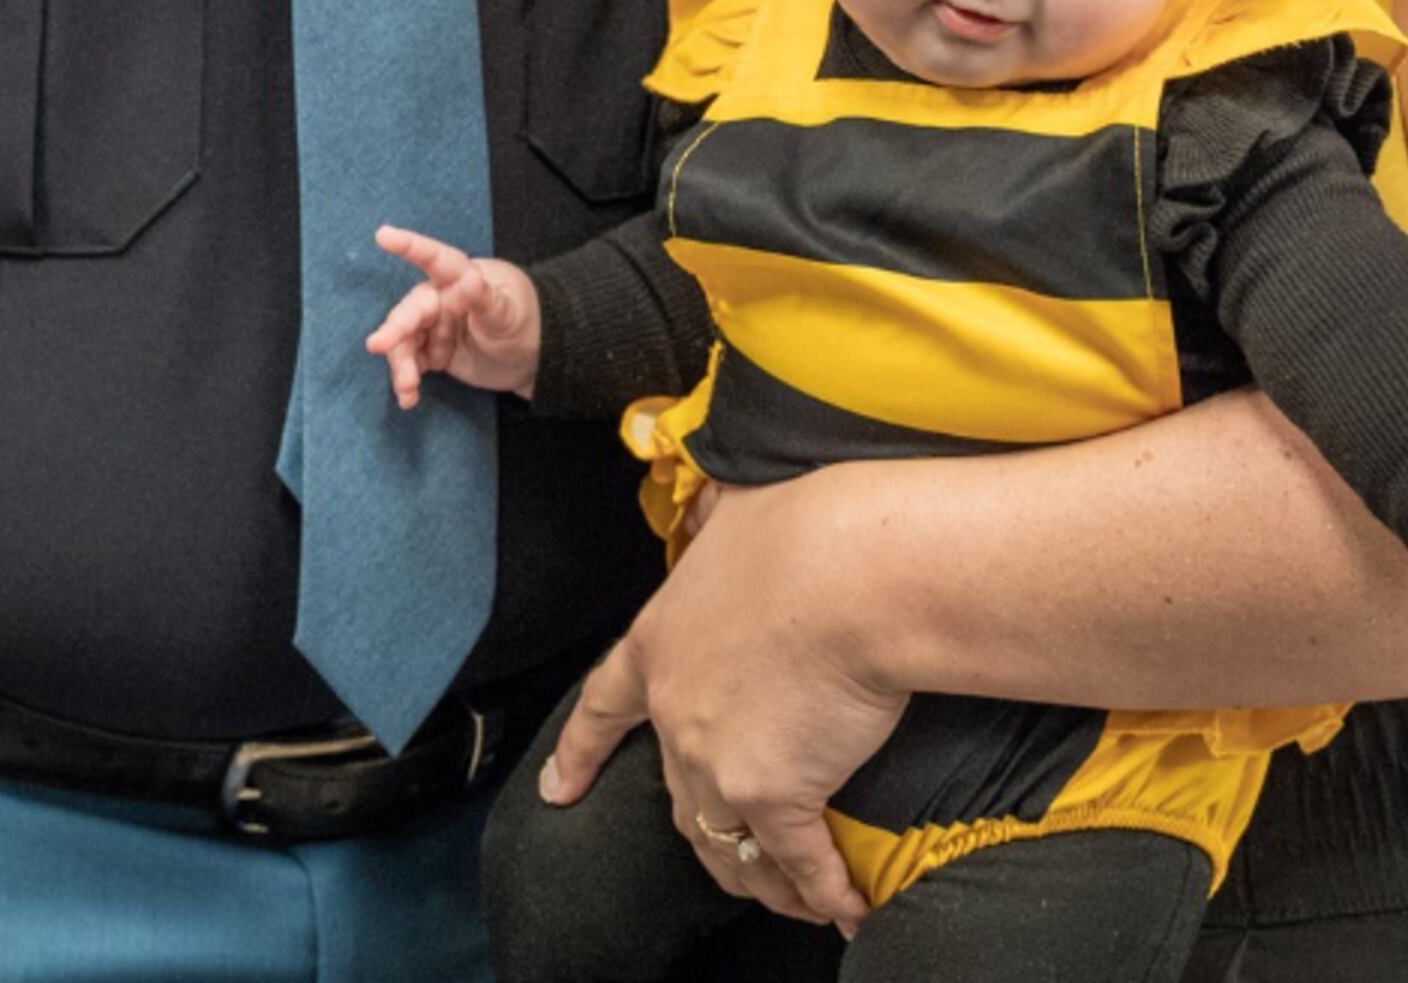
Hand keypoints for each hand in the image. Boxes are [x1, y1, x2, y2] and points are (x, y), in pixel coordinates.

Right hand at [364, 226, 541, 403]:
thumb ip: (485, 299)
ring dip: (402, 364)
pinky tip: (409, 399)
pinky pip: (412, 364)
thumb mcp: (509, 313)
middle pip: (413, 310)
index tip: (383, 235)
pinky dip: (407, 381)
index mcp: (463, 278)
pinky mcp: (433, 352)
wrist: (530, 360)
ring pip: (407, 341)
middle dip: (396, 328)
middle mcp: (443, 298)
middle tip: (377, 345)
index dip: (410, 246)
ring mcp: (435, 327)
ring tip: (407, 388)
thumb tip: (467, 280)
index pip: (436, 260)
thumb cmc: (523, 323)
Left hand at [536, 471, 899, 934]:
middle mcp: (676, 711)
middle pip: (679, 794)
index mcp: (659, 642)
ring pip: (727, 843)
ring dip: (763, 876)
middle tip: (743, 858)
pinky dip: (823, 891)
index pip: (602, 709)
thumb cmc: (807, 529)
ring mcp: (717, 761)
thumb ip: (717, 517)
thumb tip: (721, 500)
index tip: (556, 791)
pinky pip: (797, 862)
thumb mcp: (737, 507)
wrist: (851, 572)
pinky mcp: (774, 795)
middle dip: (712, 832)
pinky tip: (844, 906)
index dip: (580, 753)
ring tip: (796, 895)